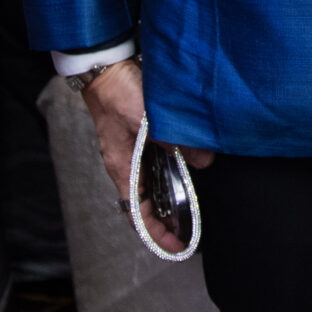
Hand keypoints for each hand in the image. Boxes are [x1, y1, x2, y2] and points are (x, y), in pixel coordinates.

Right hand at [82, 58, 212, 256]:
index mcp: (122, 168)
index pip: (138, 214)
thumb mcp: (148, 120)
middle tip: (191, 227)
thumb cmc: (118, 93)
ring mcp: (134, 149)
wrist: (106, 65)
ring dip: (173, 192)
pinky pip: (160, 159)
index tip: (178, 246)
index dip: (157, 235)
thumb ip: (175, 141)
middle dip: (168, 217)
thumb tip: (204, 162)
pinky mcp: (142, 134)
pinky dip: (175, 166)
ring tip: (194, 200)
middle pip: (148, 202)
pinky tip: (192, 161)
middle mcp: (127, 163)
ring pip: (155, 181)